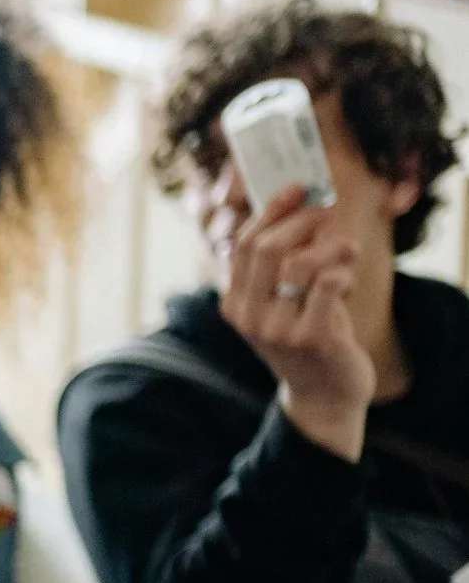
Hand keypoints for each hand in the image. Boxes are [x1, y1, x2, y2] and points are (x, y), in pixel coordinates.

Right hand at [215, 182, 371, 460]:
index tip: (298, 188)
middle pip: (268, 248)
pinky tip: (346, 283)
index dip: (272, 211)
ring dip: (332, 247)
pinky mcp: (311, 339)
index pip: (243, 245)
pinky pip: (329, 284)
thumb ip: (277, 265)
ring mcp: (277, 330)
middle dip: (303, 220)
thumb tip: (293, 204)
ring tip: (348, 251)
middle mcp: (248, 317)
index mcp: (233, 304)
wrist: (322, 394)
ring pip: (302, 263)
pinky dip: (343, 274)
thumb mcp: (279, 304)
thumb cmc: (305, 336)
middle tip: (329, 212)